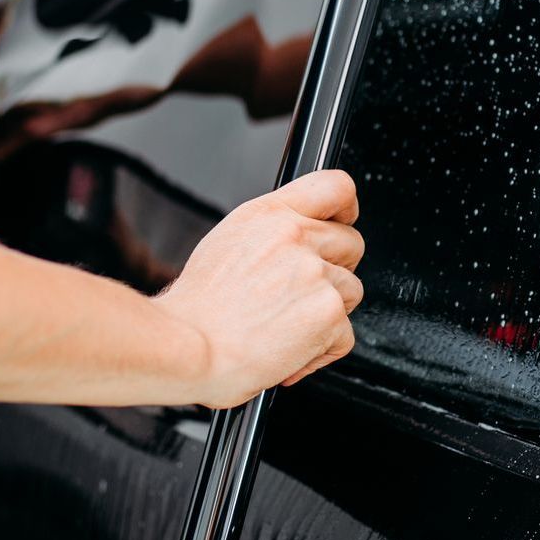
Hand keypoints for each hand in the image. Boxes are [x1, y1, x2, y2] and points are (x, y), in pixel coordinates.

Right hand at [156, 170, 363, 407]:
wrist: (188, 349)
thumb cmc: (195, 312)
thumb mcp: (223, 247)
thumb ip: (268, 235)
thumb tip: (297, 244)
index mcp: (266, 215)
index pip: (333, 187)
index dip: (345, 209)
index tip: (342, 222)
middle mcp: (294, 236)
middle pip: (350, 243)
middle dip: (334, 271)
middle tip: (300, 295)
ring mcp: (315, 273)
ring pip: (350, 291)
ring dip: (325, 314)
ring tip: (283, 328)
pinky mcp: (328, 312)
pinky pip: (344, 335)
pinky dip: (320, 351)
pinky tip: (286, 352)